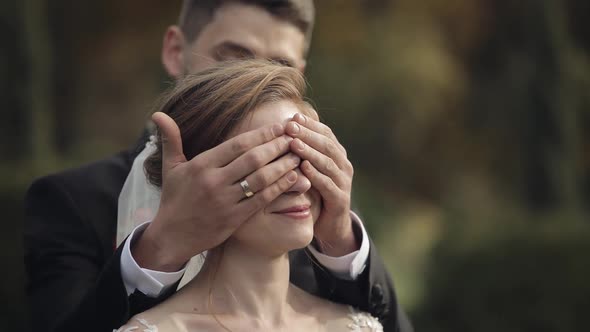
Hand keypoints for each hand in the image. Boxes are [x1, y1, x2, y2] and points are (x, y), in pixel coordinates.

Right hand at [132, 112, 299, 270]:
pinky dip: (279, 188)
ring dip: (283, 166)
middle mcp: (214, 182)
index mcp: (201, 165)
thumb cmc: (174, 199)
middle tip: (295, 137)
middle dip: (277, 146)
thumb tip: (158, 114)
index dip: (261, 134)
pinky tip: (293, 178)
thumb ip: (171, 140)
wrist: (171, 237)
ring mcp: (225, 201)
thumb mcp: (171, 168)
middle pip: (253, 159)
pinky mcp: (234, 219)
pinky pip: (262, 200)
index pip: (237, 145)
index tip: (280, 126)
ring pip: (261, 179)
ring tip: (299, 155)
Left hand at [285, 113, 357, 256]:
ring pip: (327, 162)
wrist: (330, 225)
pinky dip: (315, 175)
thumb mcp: (309, 169)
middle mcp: (343, 165)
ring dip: (310, 151)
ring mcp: (344, 182)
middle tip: (290, 126)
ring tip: (294, 143)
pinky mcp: (340, 199)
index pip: (325, 133)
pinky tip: (303, 168)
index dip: (309, 124)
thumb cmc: (315, 193)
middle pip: (326, 144)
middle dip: (307, 134)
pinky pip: (327, 184)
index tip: (292, 117)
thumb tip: (284, 125)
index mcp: (337, 154)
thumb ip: (302, 151)